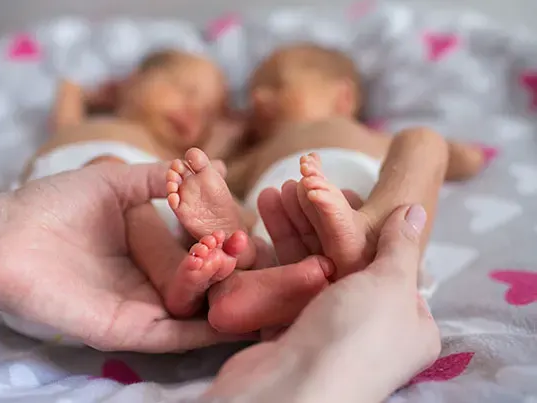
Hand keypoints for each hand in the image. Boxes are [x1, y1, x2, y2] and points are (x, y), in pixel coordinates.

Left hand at [0, 162, 243, 352]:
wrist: (4, 234)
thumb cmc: (54, 204)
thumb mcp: (116, 183)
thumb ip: (162, 178)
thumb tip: (210, 164)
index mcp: (147, 250)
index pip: (198, 252)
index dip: (226, 244)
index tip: (255, 235)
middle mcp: (148, 281)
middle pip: (202, 285)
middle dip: (232, 276)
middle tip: (265, 264)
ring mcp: (139, 308)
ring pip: (193, 311)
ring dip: (224, 300)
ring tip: (258, 287)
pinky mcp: (124, 329)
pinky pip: (171, 338)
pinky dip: (202, 334)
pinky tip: (232, 322)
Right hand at [205, 205, 440, 402]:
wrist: (292, 388)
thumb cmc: (356, 334)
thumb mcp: (390, 283)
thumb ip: (400, 246)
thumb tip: (415, 212)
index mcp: (409, 323)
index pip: (390, 262)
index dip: (365, 223)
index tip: (342, 190)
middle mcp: (369, 328)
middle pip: (343, 260)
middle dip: (318, 220)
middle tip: (295, 185)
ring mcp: (326, 331)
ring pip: (308, 270)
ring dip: (289, 231)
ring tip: (270, 193)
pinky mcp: (289, 334)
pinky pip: (282, 289)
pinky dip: (270, 260)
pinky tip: (256, 231)